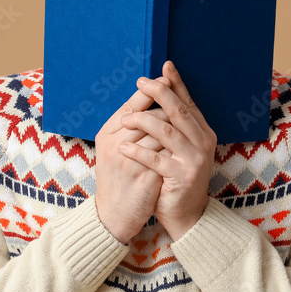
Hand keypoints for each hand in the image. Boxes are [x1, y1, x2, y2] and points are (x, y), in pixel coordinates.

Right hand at [94, 78, 173, 243]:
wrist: (114, 215)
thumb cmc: (116, 177)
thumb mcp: (113, 148)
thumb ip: (127, 126)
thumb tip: (149, 98)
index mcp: (105, 134)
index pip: (131, 104)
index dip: (152, 90)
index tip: (167, 76)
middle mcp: (115, 145)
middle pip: (149, 114)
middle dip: (168, 101)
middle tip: (180, 90)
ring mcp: (131, 162)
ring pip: (162, 132)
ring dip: (176, 122)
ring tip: (186, 115)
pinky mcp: (146, 178)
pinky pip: (167, 154)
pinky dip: (177, 145)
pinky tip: (186, 139)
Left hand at [119, 60, 216, 240]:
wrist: (187, 215)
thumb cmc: (178, 178)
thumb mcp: (181, 149)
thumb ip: (175, 126)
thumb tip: (161, 94)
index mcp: (204, 133)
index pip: (188, 102)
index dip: (176, 83)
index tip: (164, 66)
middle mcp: (203, 143)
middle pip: (179, 111)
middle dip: (159, 93)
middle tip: (141, 82)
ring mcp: (194, 160)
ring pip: (166, 131)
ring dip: (142, 121)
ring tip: (124, 118)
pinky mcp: (182, 176)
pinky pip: (155, 158)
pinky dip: (137, 151)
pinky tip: (123, 146)